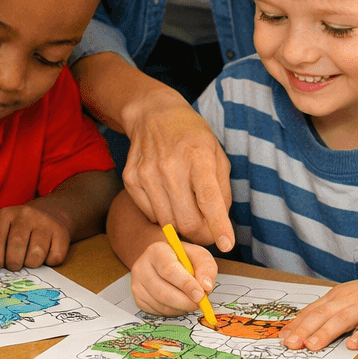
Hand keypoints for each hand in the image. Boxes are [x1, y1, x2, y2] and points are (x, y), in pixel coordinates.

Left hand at [0, 202, 70, 270]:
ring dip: (32, 264)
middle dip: (14, 263)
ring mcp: (45, 222)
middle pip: (16, 247)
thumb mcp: (3, 230)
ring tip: (30, 259)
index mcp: (6, 214)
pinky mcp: (61, 232)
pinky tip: (46, 254)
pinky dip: (49, 262)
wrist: (50, 213)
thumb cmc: (20, 229)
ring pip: (36, 255)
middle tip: (15, 265)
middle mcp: (25, 214)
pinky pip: (54, 258)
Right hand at [121, 89, 233, 250]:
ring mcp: (146, 173)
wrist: (153, 114)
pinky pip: (150, 215)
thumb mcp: (217, 153)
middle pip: (187, 220)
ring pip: (167, 223)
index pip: (209, 198)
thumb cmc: (191, 135)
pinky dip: (163, 216)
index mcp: (197, 156)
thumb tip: (221, 223)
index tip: (227, 244)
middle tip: (208, 231)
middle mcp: (170, 166)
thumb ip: (222, 189)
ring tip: (189, 213)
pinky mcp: (130, 180)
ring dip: (182, 227)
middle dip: (201, 234)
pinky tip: (169, 200)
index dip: (218, 225)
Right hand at [130, 240, 217, 315]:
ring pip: (160, 304)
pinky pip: (157, 311)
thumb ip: (206, 268)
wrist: (165, 262)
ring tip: (190, 301)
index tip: (200, 294)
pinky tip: (179, 302)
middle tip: (199, 303)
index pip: (169, 270)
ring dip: (180, 307)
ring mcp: (137, 283)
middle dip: (185, 301)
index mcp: (157, 251)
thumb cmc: (183, 258)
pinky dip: (172, 311)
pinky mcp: (138, 297)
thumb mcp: (198, 255)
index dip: (186, 284)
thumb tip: (206, 286)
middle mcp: (142, 266)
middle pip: (162, 291)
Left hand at [283, 269, 357, 351]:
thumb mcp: (342, 297)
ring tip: (312, 345)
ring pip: (341, 321)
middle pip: (321, 316)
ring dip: (326, 333)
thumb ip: (324, 312)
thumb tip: (299, 328)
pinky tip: (351, 345)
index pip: (311, 311)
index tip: (282, 337)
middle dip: (304, 330)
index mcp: (334, 298)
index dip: (296, 324)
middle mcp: (345, 301)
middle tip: (291, 344)